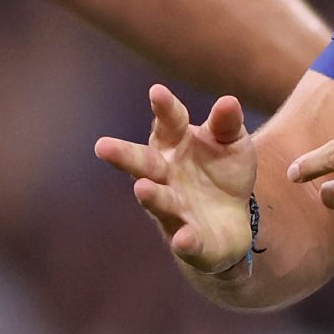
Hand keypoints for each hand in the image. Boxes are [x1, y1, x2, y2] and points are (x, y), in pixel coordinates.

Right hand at [94, 84, 259, 274]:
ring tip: (142, 189)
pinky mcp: (189, 241)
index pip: (169, 123)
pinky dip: (184, 241)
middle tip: (102, 146)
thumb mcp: (231, 143)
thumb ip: (227, 124)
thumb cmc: (223, 172)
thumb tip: (229, 101)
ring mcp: (175, 209)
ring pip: (159, 202)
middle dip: (124, 156)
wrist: (231, 223)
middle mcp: (166, 176)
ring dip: (151, 196)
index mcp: (175, 145)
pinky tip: (184, 238)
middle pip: (143, 163)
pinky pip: (186, 241)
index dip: (164, 109)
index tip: (157, 92)